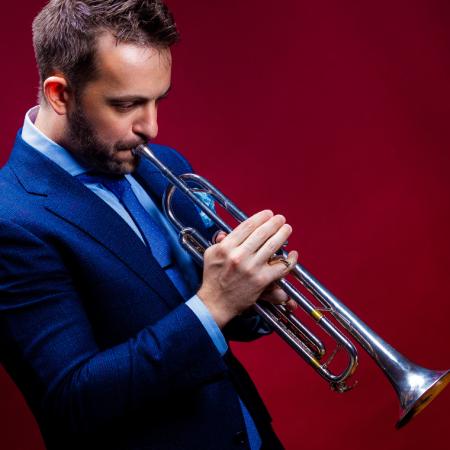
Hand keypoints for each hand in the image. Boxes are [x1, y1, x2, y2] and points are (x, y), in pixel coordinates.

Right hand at [197, 210, 297, 327]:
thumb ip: (219, 242)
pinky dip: (289, 260)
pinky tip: (293, 253)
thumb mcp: (210, 254)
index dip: (260, 217)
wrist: (216, 303)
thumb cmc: (213, 278)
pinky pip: (280, 267)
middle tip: (280, 219)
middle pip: (262, 233)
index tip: (268, 214)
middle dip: (274, 223)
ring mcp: (251, 268)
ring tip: (287, 228)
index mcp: (226, 247)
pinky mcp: (261, 280)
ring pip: (272, 246)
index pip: (247, 226)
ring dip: (283, 234)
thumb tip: (226, 232)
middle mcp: (239, 255)